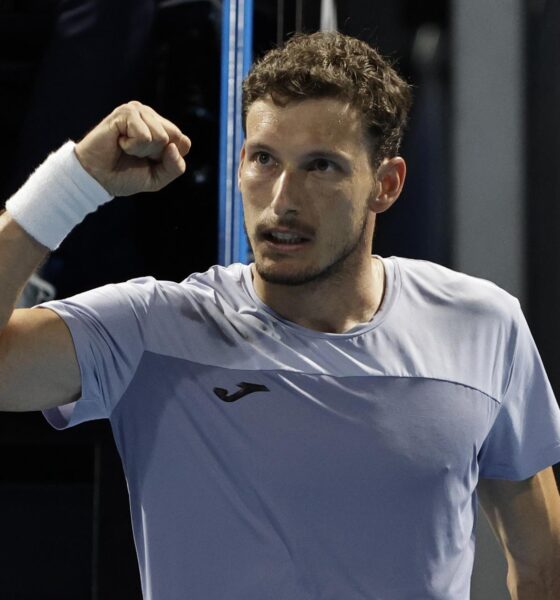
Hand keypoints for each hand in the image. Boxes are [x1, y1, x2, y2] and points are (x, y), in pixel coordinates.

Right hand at [75, 101, 190, 196]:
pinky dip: (132, 146)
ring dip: (142, 150)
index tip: (148, 161)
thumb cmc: (125, 175)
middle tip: (135, 154)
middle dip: (156, 154)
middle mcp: (151, 116)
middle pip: (174, 137)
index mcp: (161, 128)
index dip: (168, 158)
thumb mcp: (158, 178)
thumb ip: (175, 167)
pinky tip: (119, 142)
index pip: (183, 141)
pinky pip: (144, 135)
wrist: (97, 178)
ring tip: (126, 148)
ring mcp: (138, 111)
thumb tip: (174, 147)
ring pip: (160, 137)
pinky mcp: (125, 112)